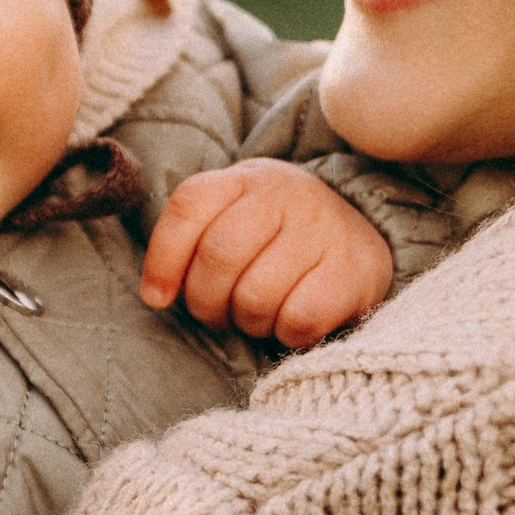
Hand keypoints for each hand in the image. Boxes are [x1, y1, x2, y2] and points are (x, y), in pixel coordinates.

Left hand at [139, 160, 394, 349]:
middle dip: (206, 302)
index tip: (158, 298)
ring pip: (256, 295)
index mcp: (245, 179)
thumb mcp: (232, 220)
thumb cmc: (275, 241)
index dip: (163, 260)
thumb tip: (156, 295)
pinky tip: (291, 323)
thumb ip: (190, 243)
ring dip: (248, 322)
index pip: (189, 206)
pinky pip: (298, 318)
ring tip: (259, 316)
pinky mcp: (355, 269)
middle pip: (219, 255)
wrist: (358, 238)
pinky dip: (286, 334)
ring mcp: (324, 228)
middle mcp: (286, 194)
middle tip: (219, 313)